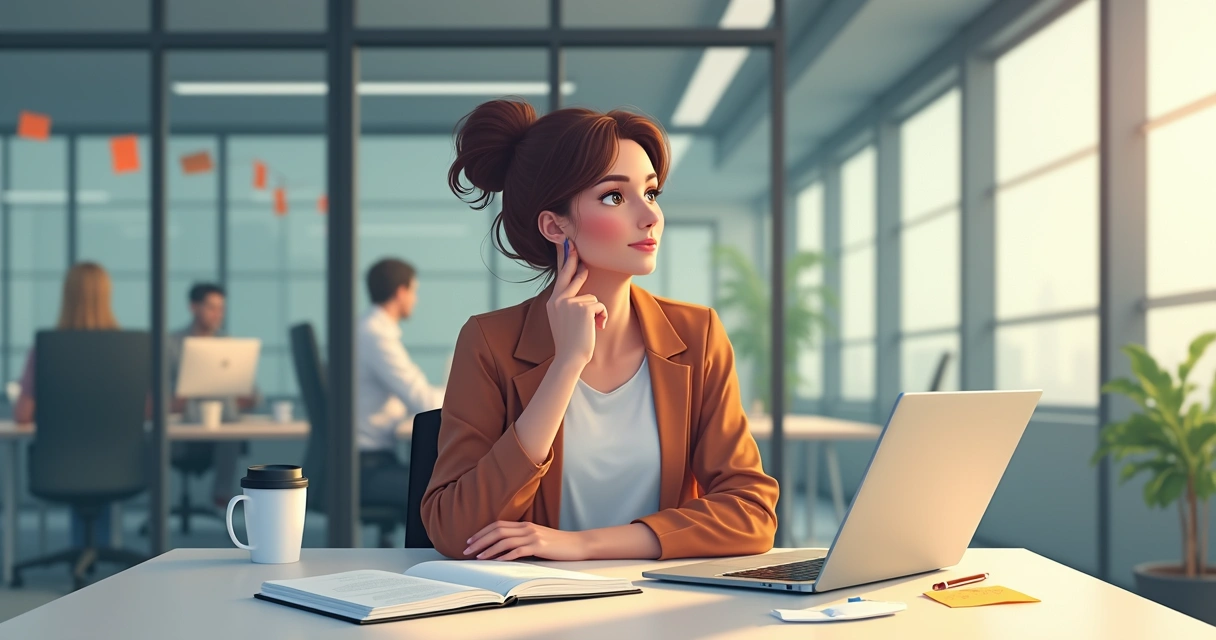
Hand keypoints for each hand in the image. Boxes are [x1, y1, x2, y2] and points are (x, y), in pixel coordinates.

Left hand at [464, 521, 588, 561]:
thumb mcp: (537, 538)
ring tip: (477, 557)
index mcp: (525, 525)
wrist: (577, 544)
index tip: (470, 540)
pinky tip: (496, 561)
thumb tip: (503, 548)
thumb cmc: (556, 544)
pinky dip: (505, 556)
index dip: (482, 532)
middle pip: (497, 531)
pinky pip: (518, 550)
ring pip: (505, 540)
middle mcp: (526, 528)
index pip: (498, 525)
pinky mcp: (539, 546)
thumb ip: (522, 539)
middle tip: (466, 549)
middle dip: (480, 540)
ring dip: (489, 549)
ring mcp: (533, 536)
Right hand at [547, 240, 606, 367]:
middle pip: (570, 274)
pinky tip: (597, 328)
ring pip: (592, 298)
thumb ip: (568, 305)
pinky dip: (602, 317)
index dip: (565, 261)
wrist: (570, 358)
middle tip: (575, 245)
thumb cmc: (571, 342)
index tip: (567, 245)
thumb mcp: (564, 320)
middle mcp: (558, 299)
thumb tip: (584, 294)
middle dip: (575, 260)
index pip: (560, 277)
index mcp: (553, 302)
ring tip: (591, 327)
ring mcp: (569, 302)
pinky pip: (600, 306)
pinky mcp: (583, 308)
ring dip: (597, 312)